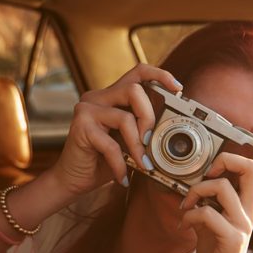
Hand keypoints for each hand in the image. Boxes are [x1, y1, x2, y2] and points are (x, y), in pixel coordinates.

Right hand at [48, 64, 182, 196]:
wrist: (74, 180)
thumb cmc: (104, 161)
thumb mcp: (130, 143)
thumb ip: (144, 130)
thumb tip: (170, 131)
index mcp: (112, 96)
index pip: (137, 73)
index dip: (159, 75)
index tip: (178, 88)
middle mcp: (98, 97)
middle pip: (134, 91)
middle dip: (149, 118)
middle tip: (151, 142)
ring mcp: (87, 109)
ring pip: (125, 117)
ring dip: (138, 147)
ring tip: (142, 165)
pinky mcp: (80, 126)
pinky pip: (111, 144)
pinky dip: (121, 164)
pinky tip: (123, 177)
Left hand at [179, 124, 252, 252]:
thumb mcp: (212, 221)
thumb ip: (211, 201)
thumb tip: (198, 181)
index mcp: (248, 206)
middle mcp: (251, 213)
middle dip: (228, 159)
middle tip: (210, 169)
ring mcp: (243, 226)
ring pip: (223, 188)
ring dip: (196, 190)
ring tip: (186, 204)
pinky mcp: (232, 240)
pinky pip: (208, 214)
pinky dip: (189, 215)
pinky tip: (184, 223)